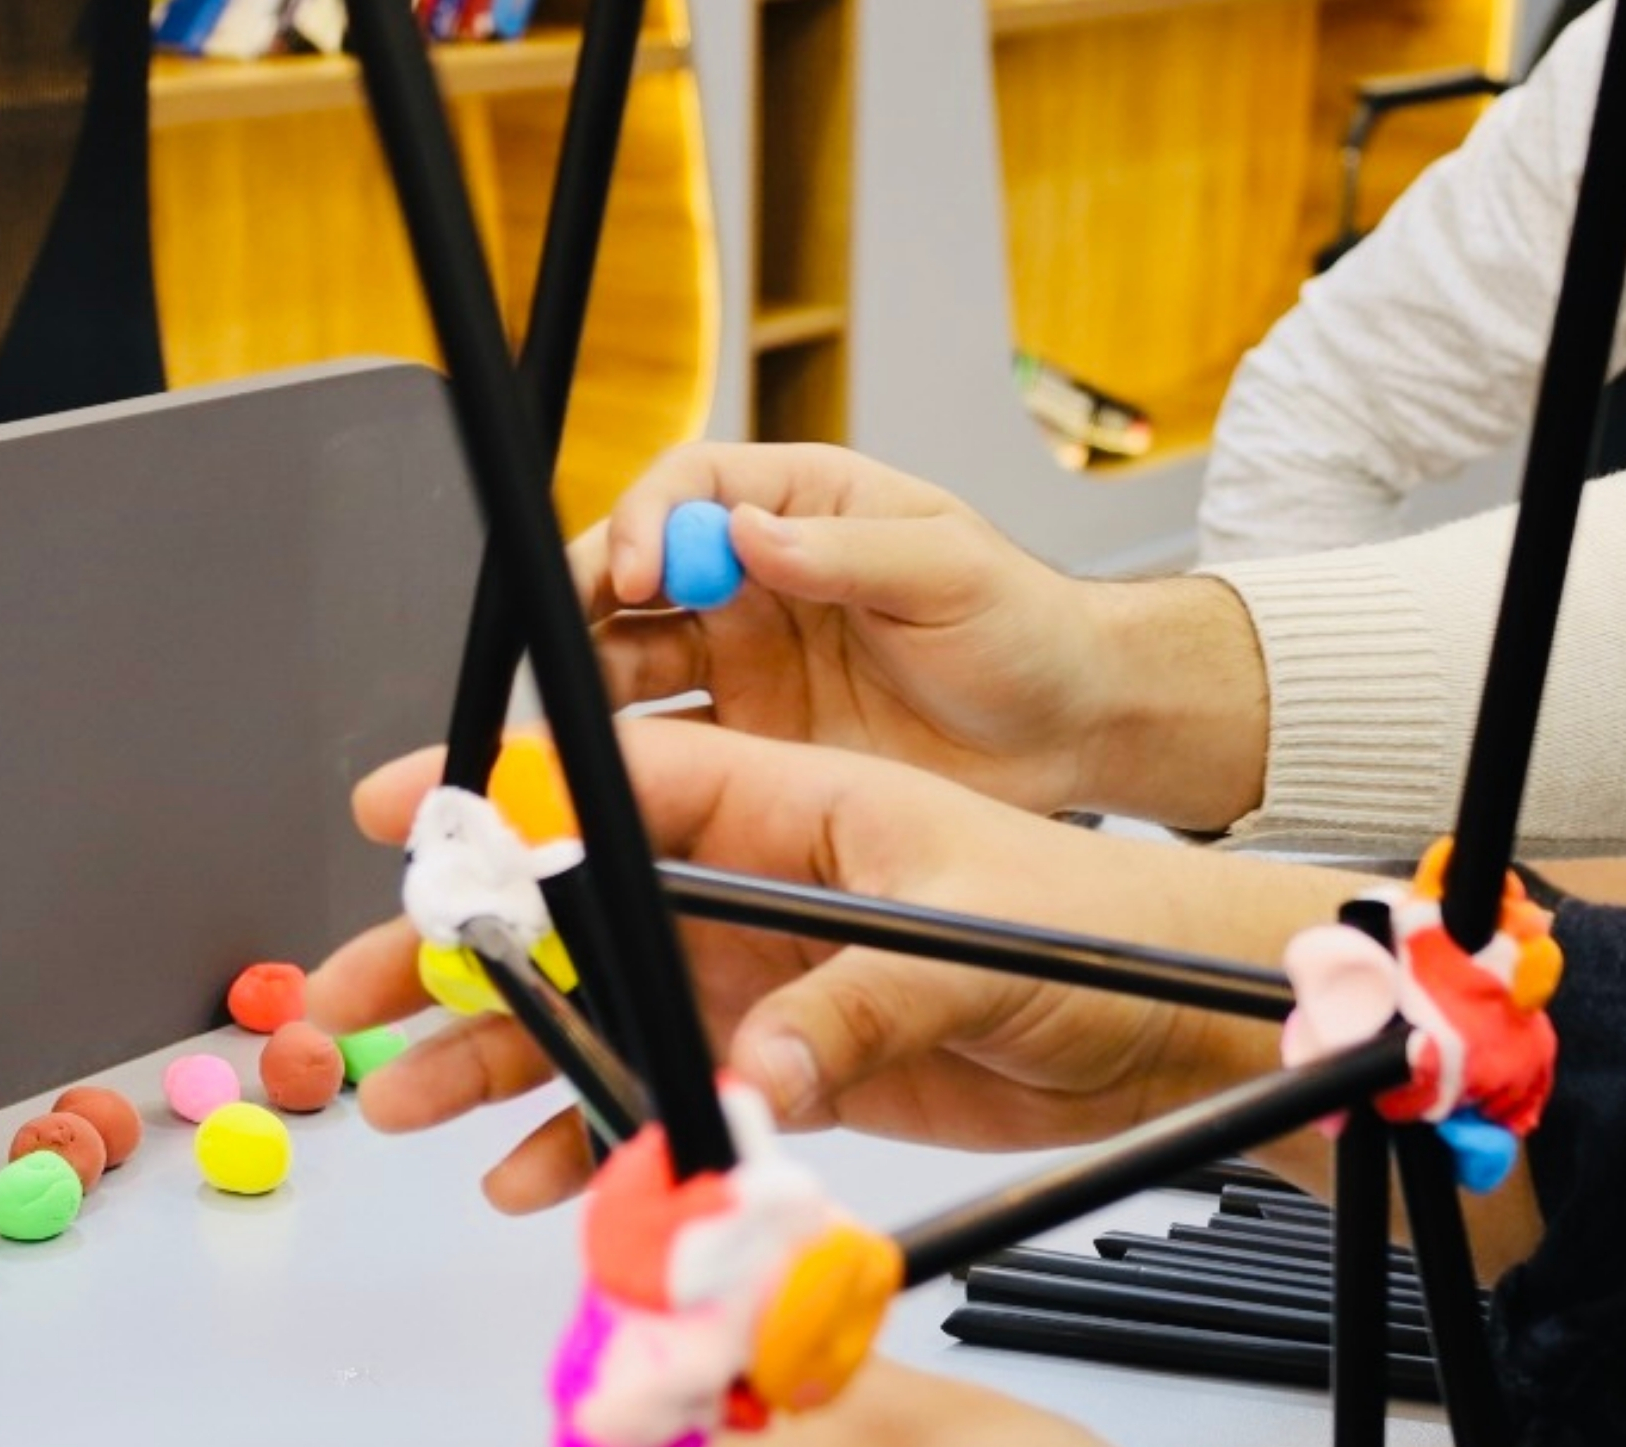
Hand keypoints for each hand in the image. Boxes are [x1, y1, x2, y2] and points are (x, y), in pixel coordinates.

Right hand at [313, 725, 1350, 1210]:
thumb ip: (848, 1008)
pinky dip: (593, 1144)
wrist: (1174, 1027)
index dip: (493, 805)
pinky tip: (525, 1181)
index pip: (612, 790)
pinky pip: (660, 1104)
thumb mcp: (968, 943)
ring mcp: (759, 984)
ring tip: (401, 1109)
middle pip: (565, 917)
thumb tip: (749, 1079)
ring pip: (595, 1019)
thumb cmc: (1095, 925)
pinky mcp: (783, 1071)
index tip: (393, 821)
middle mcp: (752, 893)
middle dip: (447, 960)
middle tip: (338, 1001)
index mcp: (788, 810)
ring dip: (497, 1065)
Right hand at [578, 444, 1267, 826]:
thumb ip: (848, 551)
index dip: (647, 521)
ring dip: (591, 682)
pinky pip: (670, 748)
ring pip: (632, 662)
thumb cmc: (1024, 628)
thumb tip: (747, 532)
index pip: (688, 489)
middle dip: (587, 600)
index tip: (640, 572)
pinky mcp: (753, 746)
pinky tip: (612, 778)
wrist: (1066, 733)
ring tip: (573, 719)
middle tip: (559, 641)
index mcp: (802, 507)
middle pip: (636, 575)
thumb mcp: (951, 570)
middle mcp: (755, 580)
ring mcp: (746, 666)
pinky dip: (629, 762)